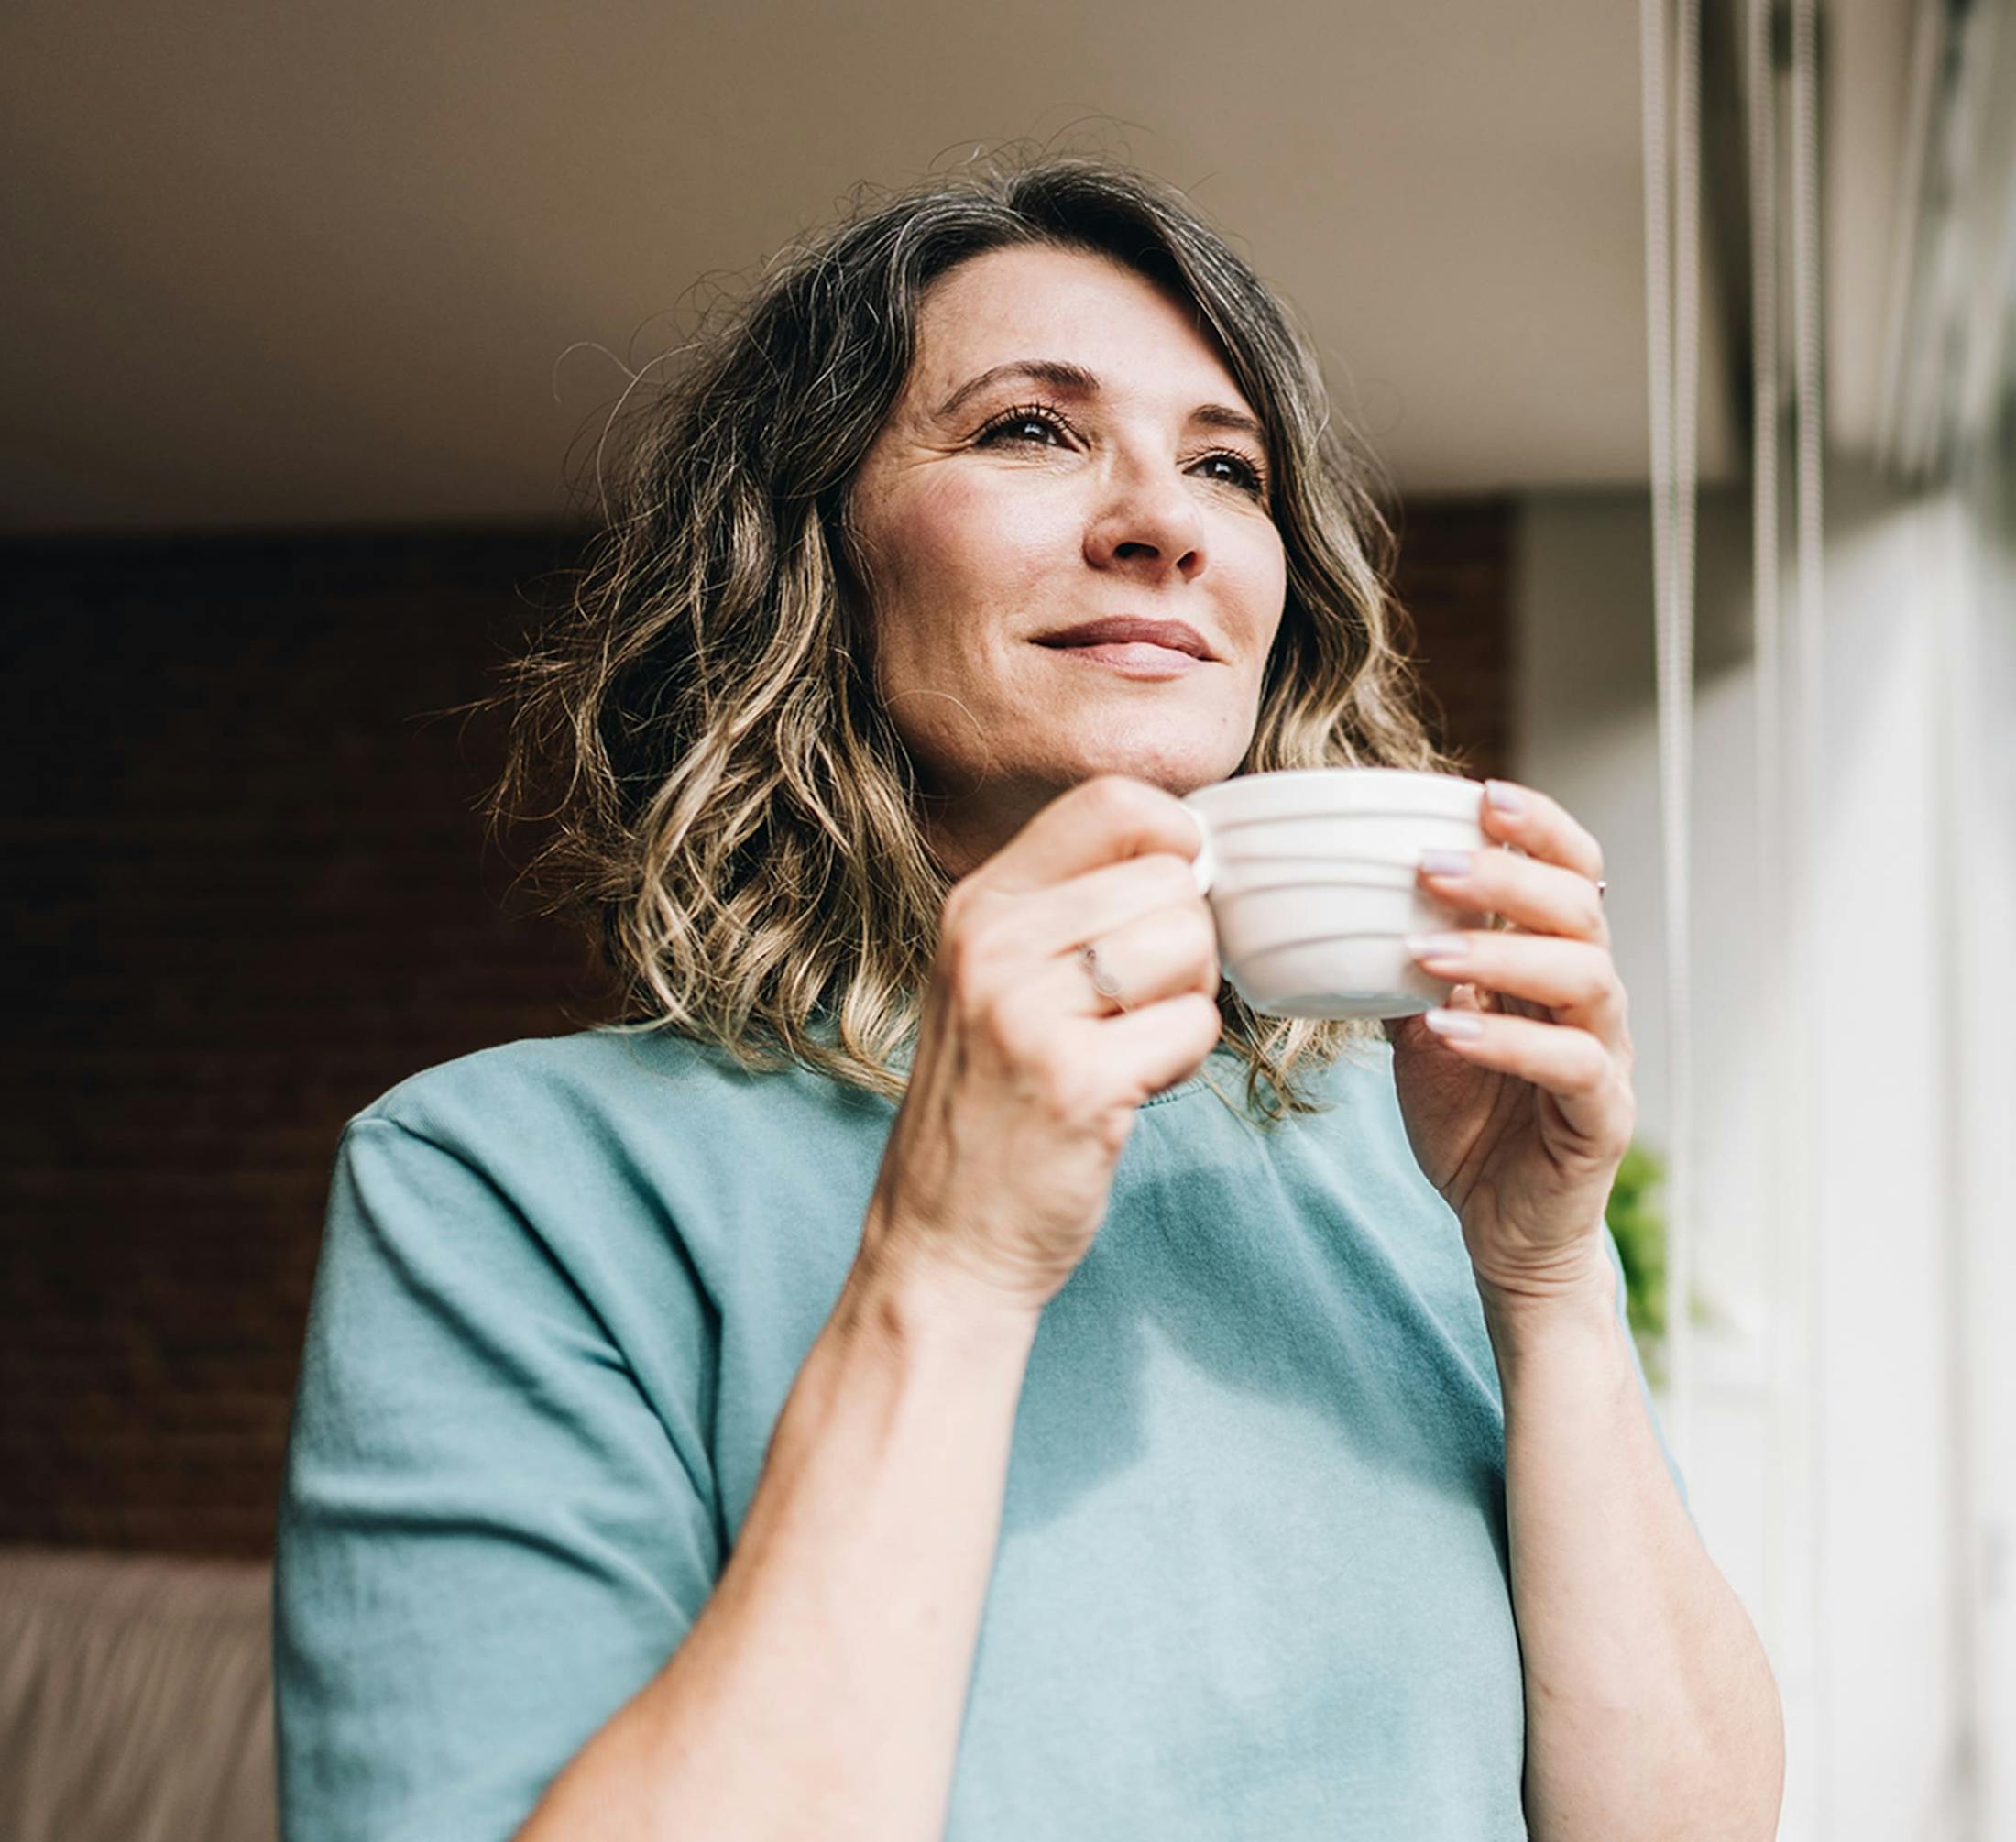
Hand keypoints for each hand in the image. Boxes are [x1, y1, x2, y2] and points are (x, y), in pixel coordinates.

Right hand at [861, 775, 1220, 1321]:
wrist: (941, 1244)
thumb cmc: (992, 1110)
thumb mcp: (995, 982)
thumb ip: (1069, 911)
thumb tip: (1191, 851)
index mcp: (977, 905)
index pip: (1113, 801)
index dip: (1176, 840)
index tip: (1171, 902)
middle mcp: (993, 943)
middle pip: (1170, 879)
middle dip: (1185, 946)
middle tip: (1133, 1010)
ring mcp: (1027, 1011)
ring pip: (1189, 944)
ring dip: (1185, 1004)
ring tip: (1125, 1050)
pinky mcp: (1075, 1081)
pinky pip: (1194, 1028)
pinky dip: (1183, 1065)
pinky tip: (1127, 1092)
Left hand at [1381, 779, 1634, 1301]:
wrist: (1500, 1227)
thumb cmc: (1471, 1120)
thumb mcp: (1421, 1030)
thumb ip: (1403, 970)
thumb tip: (1334, 906)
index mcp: (1553, 964)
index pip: (1572, 872)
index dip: (1539, 828)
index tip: (1481, 793)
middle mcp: (1591, 999)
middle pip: (1579, 909)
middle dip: (1506, 876)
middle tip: (1429, 866)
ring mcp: (1604, 1056)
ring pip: (1584, 978)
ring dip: (1500, 953)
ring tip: (1425, 949)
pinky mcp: (1601, 1117)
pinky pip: (1572, 1066)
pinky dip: (1508, 1043)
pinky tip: (1448, 1031)